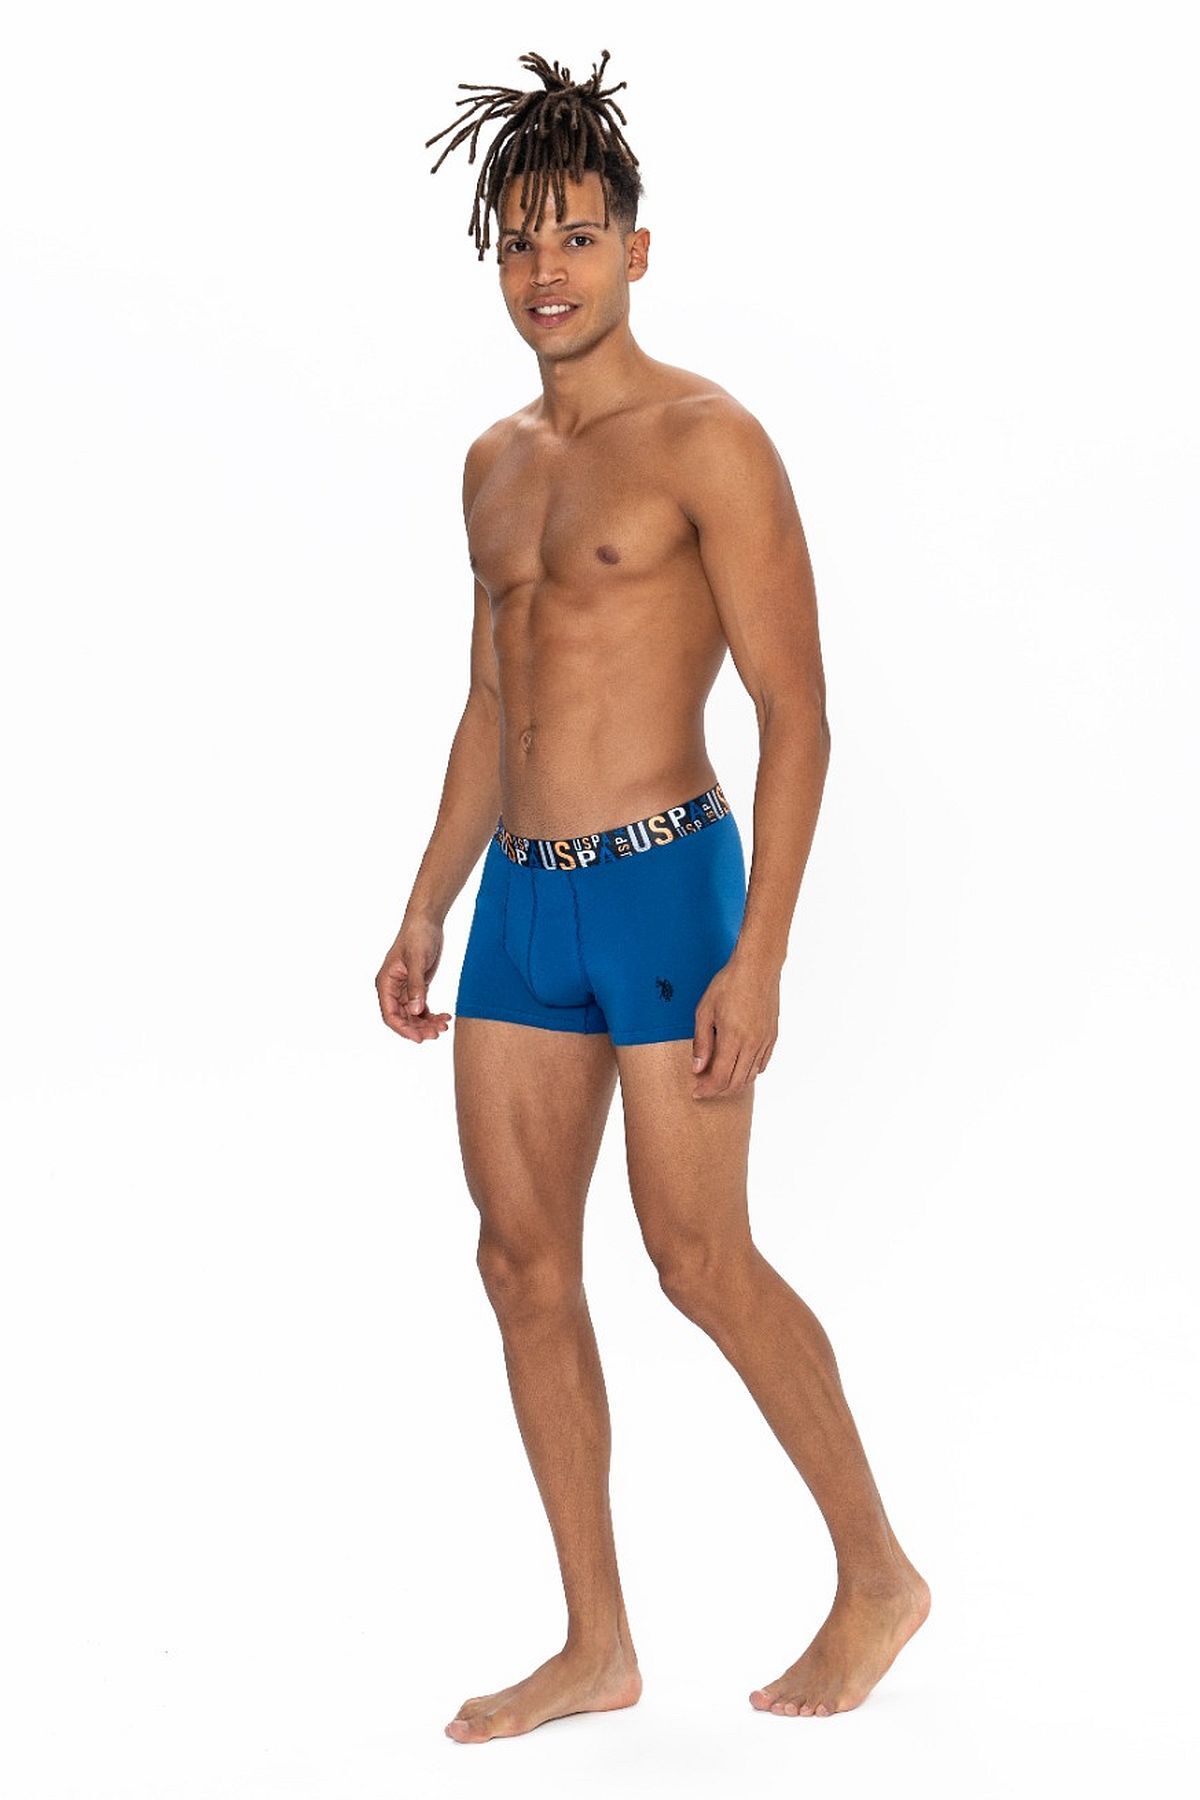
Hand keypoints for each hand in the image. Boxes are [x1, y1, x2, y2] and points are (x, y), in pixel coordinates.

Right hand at [375, 916, 452, 1042]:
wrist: (426, 922)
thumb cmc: (417, 936)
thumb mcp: (417, 961)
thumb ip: (416, 986)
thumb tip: (415, 1011)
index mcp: (386, 983)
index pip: (390, 1014)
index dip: (403, 1029)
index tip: (419, 1038)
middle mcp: (392, 989)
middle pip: (403, 1018)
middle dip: (419, 1028)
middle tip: (437, 1033)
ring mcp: (404, 989)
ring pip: (413, 1015)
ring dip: (427, 1023)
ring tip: (444, 1025)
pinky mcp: (417, 987)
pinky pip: (422, 1007)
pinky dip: (432, 1015)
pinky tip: (445, 1017)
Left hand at [691, 954, 779, 1098]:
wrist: (758, 968)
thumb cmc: (728, 985)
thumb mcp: (705, 1011)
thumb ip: (701, 1043)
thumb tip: (697, 1068)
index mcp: (733, 1038)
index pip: (720, 1077)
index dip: (707, 1089)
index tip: (696, 1092)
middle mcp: (752, 1044)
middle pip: (736, 1082)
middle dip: (718, 1091)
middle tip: (705, 1088)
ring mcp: (765, 1041)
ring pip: (751, 1076)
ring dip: (734, 1083)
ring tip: (719, 1079)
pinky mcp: (772, 1037)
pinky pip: (762, 1064)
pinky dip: (749, 1072)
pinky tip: (738, 1066)